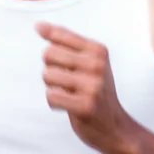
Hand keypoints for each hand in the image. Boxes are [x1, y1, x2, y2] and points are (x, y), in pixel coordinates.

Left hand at [37, 22, 137, 153]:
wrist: (115, 128)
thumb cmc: (95, 91)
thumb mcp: (87, 62)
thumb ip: (63, 41)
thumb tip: (38, 25)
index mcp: (98, 50)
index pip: (59, 35)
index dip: (52, 49)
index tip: (64, 63)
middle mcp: (97, 65)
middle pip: (48, 54)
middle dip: (51, 70)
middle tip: (68, 82)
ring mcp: (92, 86)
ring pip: (47, 75)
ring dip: (53, 87)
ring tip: (70, 94)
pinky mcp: (84, 105)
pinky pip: (51, 96)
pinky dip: (54, 102)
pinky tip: (68, 105)